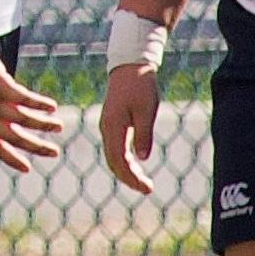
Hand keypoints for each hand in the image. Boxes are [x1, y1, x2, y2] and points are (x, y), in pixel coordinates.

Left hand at [0, 35, 70, 172]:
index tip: (27, 168)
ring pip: (23, 119)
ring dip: (44, 124)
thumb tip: (0, 117)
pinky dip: (40, 104)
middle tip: (55, 153)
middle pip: (14, 137)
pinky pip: (25, 99)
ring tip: (59, 126)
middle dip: (36, 147)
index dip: (11, 159)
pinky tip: (52, 106)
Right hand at [95, 60, 163, 195]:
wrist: (130, 66)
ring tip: (142, 182)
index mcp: (114, 127)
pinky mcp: (112, 124)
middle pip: (114, 162)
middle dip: (129, 179)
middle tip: (147, 189)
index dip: (132, 177)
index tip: (147, 188)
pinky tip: (135, 166)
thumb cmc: (140, 86)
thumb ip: (143, 135)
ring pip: (113, 157)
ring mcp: (108, 127)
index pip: (120, 160)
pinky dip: (124, 161)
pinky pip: (115, 148)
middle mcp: (107, 129)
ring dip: (126, 172)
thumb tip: (142, 159)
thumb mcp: (147, 111)